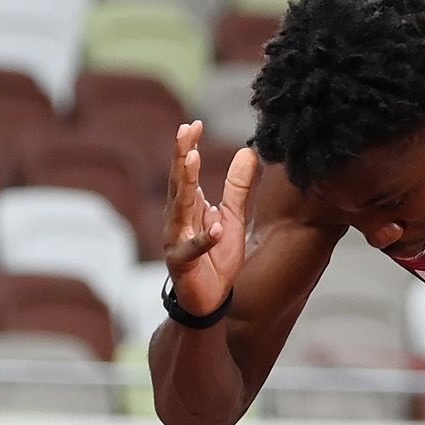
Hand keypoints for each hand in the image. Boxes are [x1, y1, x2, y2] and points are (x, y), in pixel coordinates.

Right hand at [163, 121, 255, 316]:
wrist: (209, 300)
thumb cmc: (217, 259)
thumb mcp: (232, 218)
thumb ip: (237, 187)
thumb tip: (247, 151)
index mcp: (188, 207)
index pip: (185, 172)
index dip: (187, 148)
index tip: (193, 124)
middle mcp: (178, 220)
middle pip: (178, 183)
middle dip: (180, 157)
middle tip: (184, 132)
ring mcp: (177, 241)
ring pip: (180, 209)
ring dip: (186, 185)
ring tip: (191, 160)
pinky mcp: (183, 263)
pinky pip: (194, 249)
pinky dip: (205, 238)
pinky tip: (216, 227)